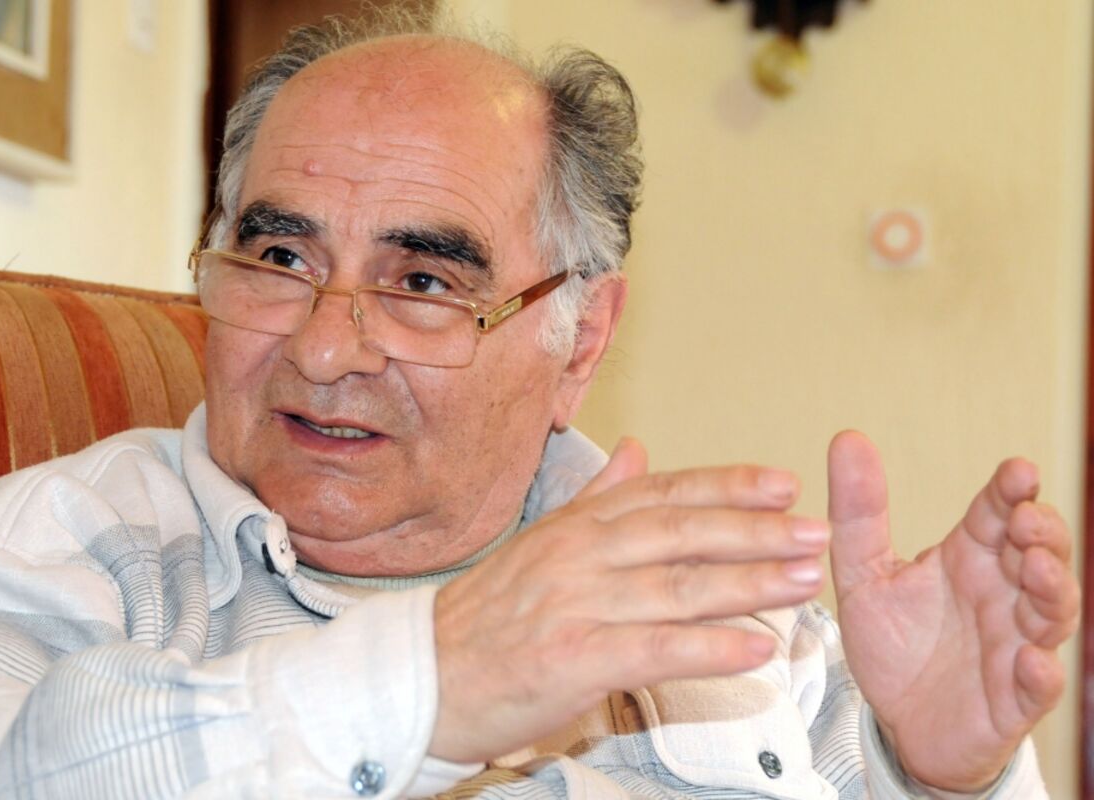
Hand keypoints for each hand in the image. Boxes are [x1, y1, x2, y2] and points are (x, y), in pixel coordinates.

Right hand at [430, 438, 830, 762]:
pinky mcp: (573, 659)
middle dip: (755, 530)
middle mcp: (579, 555)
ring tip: (804, 582)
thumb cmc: (487, 617)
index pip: (663, 494)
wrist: (425, 675)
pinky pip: (655, 649)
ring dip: (749, 584)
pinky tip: (756, 649)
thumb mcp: (539, 543)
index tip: (782, 484)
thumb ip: (595, 498)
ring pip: (677, 587)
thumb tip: (639, 451)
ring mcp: (576, 604)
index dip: (727, 487)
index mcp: (575, 525)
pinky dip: (710, 648)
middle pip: (681, 532)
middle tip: (814, 531)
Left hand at [827, 431, 1078, 790]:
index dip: (1012, 492)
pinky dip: (1039, 672)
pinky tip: (1030, 660)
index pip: (998, 514)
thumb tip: (847, 438)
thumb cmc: (893, 644)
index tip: (1017, 472)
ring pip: (1052, 612)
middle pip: (1041, 553)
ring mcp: (1015, 644)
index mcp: (969, 558)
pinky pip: (1038, 685)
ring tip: (1037, 568)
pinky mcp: (1014, 697)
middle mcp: (1001, 595)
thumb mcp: (862, 574)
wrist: (896, 722)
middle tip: (1025, 518)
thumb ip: (857, 513)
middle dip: (1043, 533)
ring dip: (1053, 589)